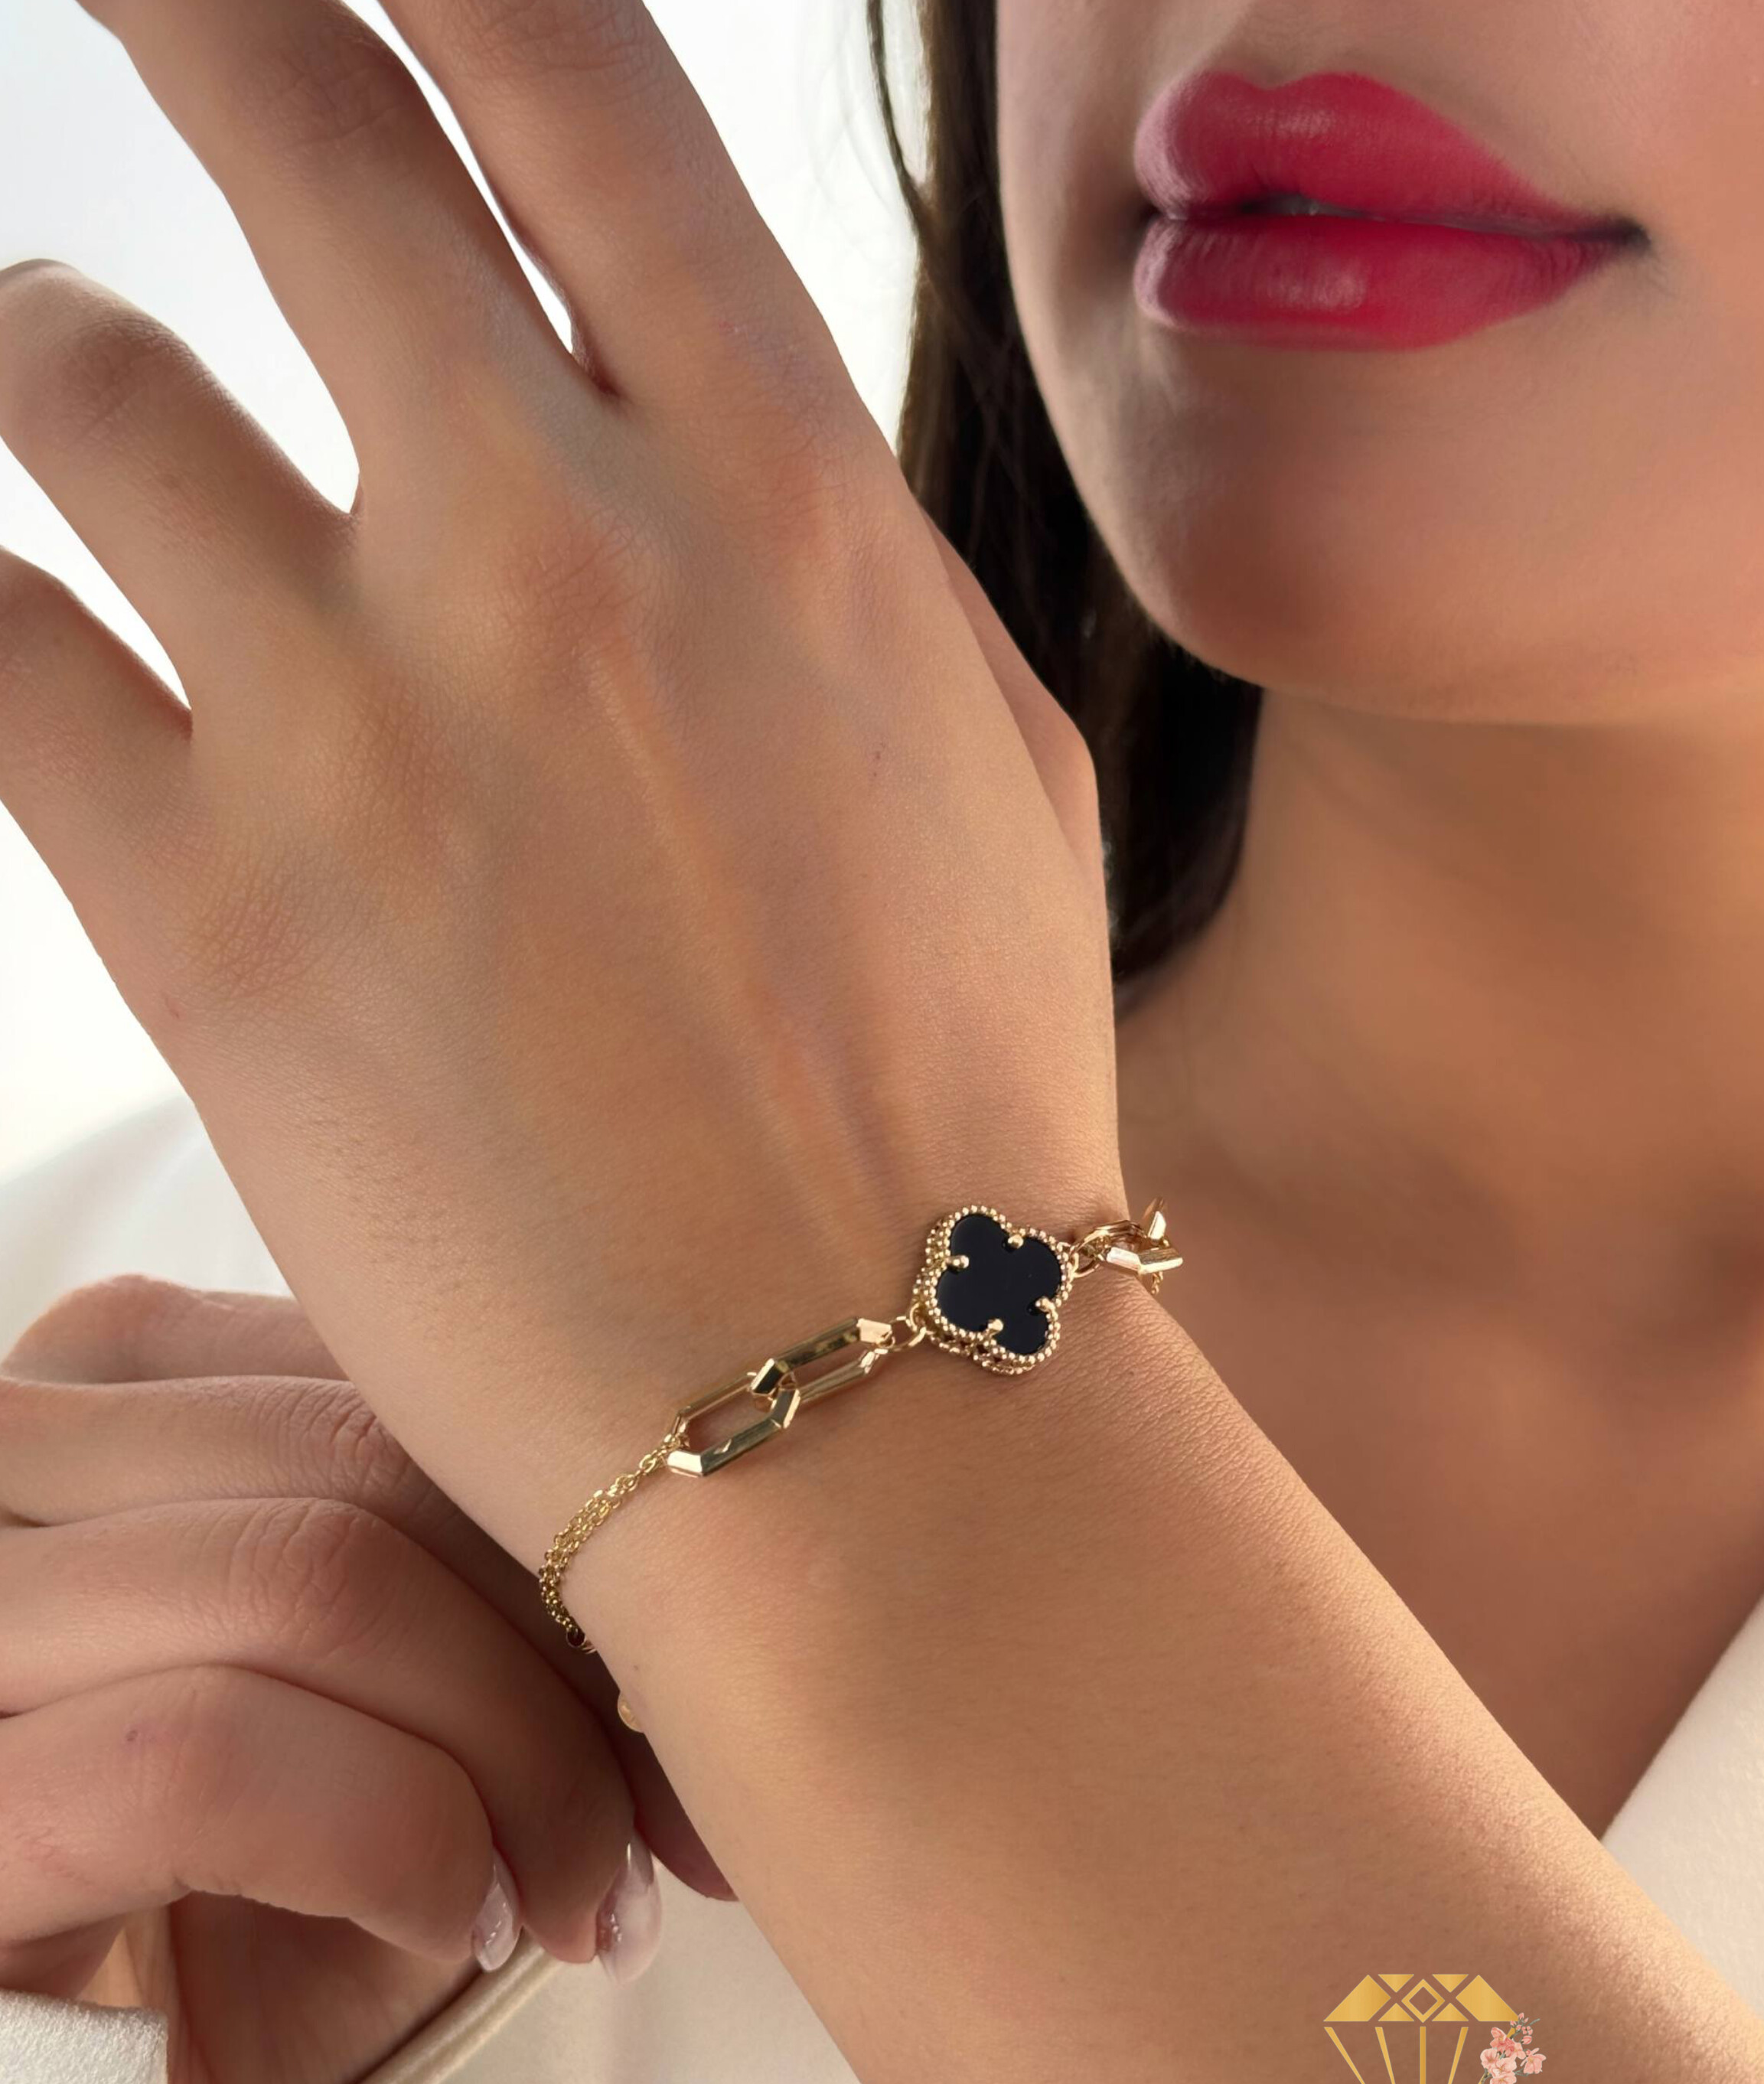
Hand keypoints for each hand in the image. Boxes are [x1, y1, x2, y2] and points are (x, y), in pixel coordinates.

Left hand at [0, 0, 1123, 1592]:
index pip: (573, 84)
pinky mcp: (202, 904)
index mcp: (786, 504)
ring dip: (49, 350)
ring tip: (56, 374)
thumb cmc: (958, 1106)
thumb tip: (714, 426)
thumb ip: (840, 565)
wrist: (865, 1408)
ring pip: (80, 381)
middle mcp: (563, 548)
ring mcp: (365, 715)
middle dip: (191, 11)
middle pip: (296, 131)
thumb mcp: (990, 772)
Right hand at [0, 1274, 710, 2083]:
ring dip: (510, 1756)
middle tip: (670, 1813)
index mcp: (87, 1407)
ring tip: (581, 1896)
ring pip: (309, 1577)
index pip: (378, 1363)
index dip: (570, 1508)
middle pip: (360, 1448)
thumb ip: (455, 1560)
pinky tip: (458, 1926)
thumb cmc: (245, 1916)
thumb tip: (703, 1525)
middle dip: (564, 1638)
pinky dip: (396, 1837)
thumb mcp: (377, 1698)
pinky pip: (205, 1753)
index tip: (702, 1665)